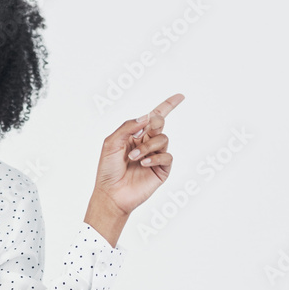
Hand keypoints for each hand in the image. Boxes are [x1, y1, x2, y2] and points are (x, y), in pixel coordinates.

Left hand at [93, 93, 183, 215]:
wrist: (111, 193)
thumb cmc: (108, 169)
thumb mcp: (111, 143)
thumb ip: (127, 127)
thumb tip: (146, 117)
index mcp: (135, 134)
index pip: (154, 117)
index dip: (168, 105)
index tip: (180, 96)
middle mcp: (147, 143)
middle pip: (160, 123)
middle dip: (153, 124)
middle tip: (141, 135)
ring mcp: (156, 156)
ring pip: (163, 138)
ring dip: (148, 146)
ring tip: (134, 158)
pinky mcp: (162, 170)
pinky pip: (167, 156)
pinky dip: (155, 157)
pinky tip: (144, 164)